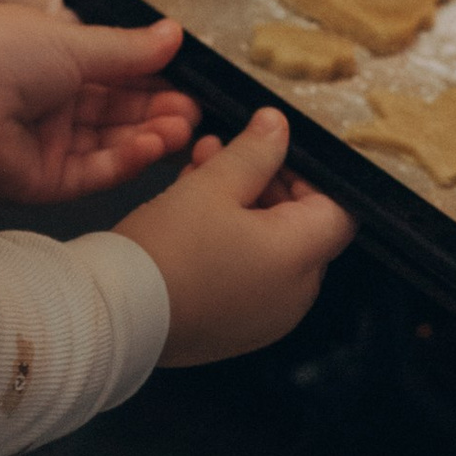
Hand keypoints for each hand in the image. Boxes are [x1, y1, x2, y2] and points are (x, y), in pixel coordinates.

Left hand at [0, 5, 198, 202]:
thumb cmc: (0, 51)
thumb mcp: (74, 42)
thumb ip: (128, 50)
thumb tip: (173, 35)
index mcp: (54, 65)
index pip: (117, 77)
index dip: (155, 80)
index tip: (191, 82)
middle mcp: (52, 107)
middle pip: (118, 115)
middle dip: (158, 112)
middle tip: (195, 111)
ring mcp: (48, 146)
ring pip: (111, 146)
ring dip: (149, 136)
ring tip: (183, 128)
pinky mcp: (43, 182)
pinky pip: (93, 173)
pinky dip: (125, 161)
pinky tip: (152, 146)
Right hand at [118, 108, 356, 365]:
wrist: (116, 317)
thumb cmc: (169, 247)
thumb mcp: (211, 185)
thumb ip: (254, 152)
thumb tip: (279, 124)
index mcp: (301, 258)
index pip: (339, 209)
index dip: (311, 174)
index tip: (271, 151)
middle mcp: (296, 295)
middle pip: (302, 229)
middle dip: (266, 184)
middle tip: (222, 151)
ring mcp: (268, 319)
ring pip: (270, 251)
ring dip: (243, 210)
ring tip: (197, 174)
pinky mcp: (237, 332)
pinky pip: (249, 278)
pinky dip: (232, 247)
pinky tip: (191, 218)